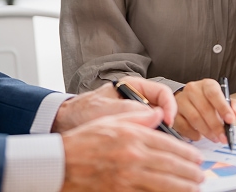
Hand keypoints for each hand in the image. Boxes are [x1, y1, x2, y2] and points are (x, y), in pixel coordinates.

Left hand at [53, 76, 178, 132]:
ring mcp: (134, 115)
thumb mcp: (105, 108)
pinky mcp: (130, 129)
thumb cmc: (82, 110)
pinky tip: (146, 148)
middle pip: (162, 109)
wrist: (65, 123)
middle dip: (166, 123)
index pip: (162, 92)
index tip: (168, 120)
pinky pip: (147, 133)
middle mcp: (137, 99)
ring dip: (158, 133)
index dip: (169, 106)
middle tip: (167, 138)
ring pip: (156, 123)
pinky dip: (149, 140)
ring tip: (157, 144)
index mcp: (133, 86)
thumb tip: (155, 115)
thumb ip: (129, 109)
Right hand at [61, 109, 204, 191]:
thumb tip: (159, 114)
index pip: (170, 145)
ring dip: (183, 188)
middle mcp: (133, 158)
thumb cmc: (84, 142)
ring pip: (165, 185)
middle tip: (201, 176)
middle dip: (191, 173)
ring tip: (194, 188)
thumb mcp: (111, 121)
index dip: (187, 154)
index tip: (197, 158)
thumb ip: (138, 117)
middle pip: (172, 166)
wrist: (60, 164)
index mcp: (133, 137)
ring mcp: (127, 178)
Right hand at [172, 79, 235, 142]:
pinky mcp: (174, 113)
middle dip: (216, 125)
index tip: (231, 120)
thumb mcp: (226, 102)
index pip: (214, 93)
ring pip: (194, 118)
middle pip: (204, 108)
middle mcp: (192, 90)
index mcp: (207, 85)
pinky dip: (193, 134)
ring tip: (214, 138)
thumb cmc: (210, 103)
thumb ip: (235, 106)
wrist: (191, 103)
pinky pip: (184, 126)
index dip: (223, 107)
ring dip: (206, 131)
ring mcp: (181, 100)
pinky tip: (200, 136)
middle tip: (223, 137)